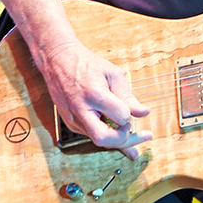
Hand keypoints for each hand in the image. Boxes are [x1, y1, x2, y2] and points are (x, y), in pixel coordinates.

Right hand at [39, 40, 152, 158]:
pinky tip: (117, 130)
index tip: (133, 110)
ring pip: (98, 141)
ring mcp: (73, 119)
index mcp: (94, 94)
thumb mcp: (112, 74)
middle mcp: (81, 110)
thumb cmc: (86, 64)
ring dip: (118, 141)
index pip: (120, 117)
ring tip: (135, 136)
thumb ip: (127, 96)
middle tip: (138, 134)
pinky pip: (91, 135)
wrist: (58, 61)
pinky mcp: (71, 123)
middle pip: (104, 139)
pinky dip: (106, 134)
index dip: (129, 116)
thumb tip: (144, 113)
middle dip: (124, 140)